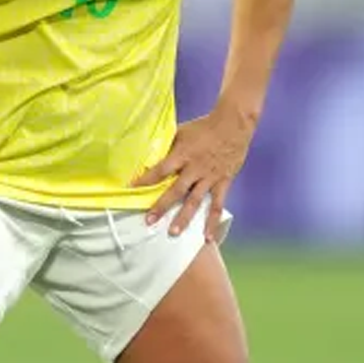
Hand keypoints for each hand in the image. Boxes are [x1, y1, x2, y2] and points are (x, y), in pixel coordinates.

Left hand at [133, 106, 254, 241]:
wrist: (232, 125)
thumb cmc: (203, 127)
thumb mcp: (181, 132)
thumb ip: (168, 145)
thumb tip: (150, 155)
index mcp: (182, 154)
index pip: (160, 170)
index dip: (145, 179)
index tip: (130, 189)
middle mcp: (194, 168)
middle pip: (176, 190)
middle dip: (161, 206)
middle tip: (149, 221)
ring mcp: (209, 177)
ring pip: (194, 201)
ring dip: (183, 218)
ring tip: (173, 233)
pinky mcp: (222, 182)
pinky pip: (217, 205)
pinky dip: (212, 222)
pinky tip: (207, 237)